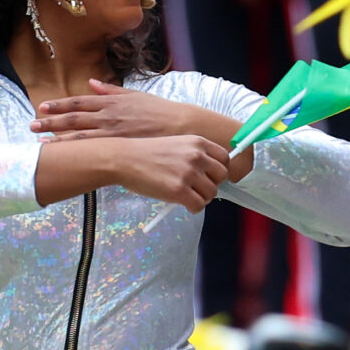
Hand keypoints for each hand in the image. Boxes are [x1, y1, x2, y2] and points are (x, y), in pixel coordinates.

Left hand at [31, 80, 222, 145]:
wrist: (181, 126)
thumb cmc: (159, 112)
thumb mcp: (135, 95)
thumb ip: (111, 90)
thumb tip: (91, 83)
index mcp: (111, 102)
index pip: (80, 102)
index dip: (60, 105)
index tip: (43, 107)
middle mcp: (109, 116)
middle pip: (74, 118)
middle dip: (51, 122)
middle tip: (31, 124)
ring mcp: (113, 132)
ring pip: (80, 135)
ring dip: (58, 138)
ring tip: (39, 141)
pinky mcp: (121, 146)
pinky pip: (94, 150)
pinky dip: (77, 151)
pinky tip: (65, 155)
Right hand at [111, 134, 232, 212]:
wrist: (124, 159)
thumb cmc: (145, 153)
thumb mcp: (175, 144)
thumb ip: (193, 155)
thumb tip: (208, 174)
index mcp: (197, 142)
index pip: (225, 158)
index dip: (219, 169)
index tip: (211, 176)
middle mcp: (197, 156)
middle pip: (222, 176)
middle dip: (212, 184)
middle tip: (199, 188)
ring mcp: (189, 173)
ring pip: (211, 193)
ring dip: (202, 198)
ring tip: (188, 196)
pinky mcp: (179, 190)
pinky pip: (199, 205)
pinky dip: (194, 208)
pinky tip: (183, 204)